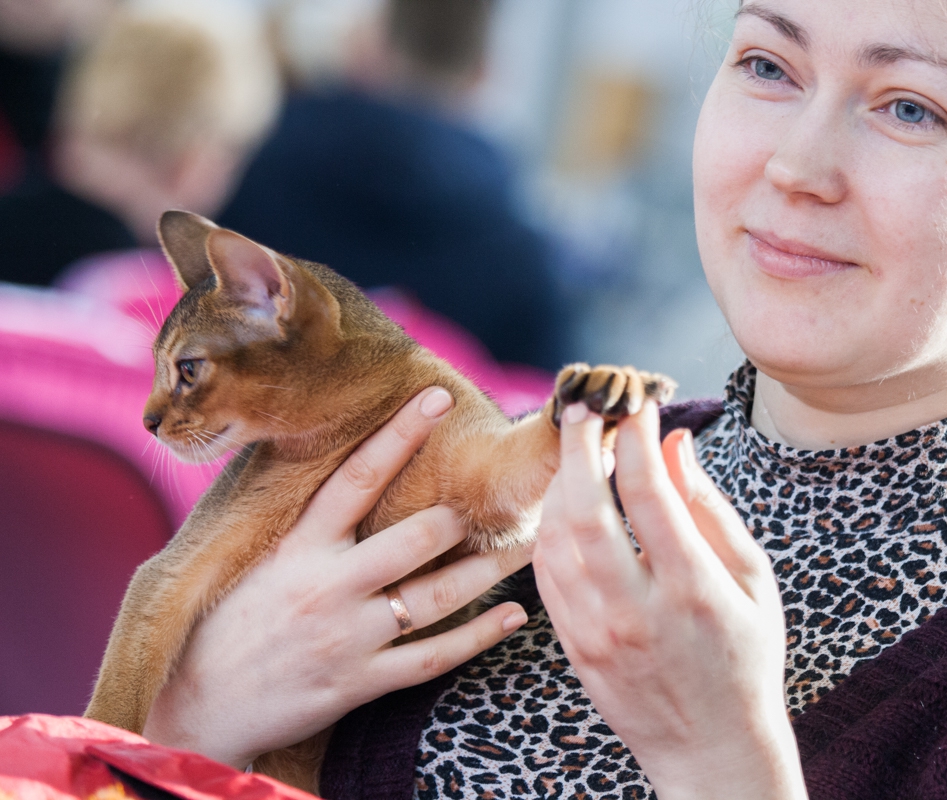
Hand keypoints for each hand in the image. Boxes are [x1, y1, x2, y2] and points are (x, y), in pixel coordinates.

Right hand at [142, 387, 531, 768]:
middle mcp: (326, 585)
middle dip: (461, 514)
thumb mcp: (253, 558)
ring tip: (529, 544)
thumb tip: (345, 463)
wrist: (194, 707)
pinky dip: (478, 636)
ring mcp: (347, 636)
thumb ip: (301, 519)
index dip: (400, 432)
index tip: (438, 397)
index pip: (356, 475)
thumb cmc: (225, 622)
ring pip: (435, 595)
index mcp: (297, 545)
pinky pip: (432, 657)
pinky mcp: (359, 682)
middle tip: (503, 495)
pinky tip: (511, 615)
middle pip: (415, 536)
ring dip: (490, 569)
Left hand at [533, 401, 806, 799]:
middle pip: (586, 510)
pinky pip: (544, 573)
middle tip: (583, 409)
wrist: (712, 749)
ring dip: (558, 484)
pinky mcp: (573, 647)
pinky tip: (565, 504)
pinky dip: (548, 527)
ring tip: (576, 453)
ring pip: (554, 539)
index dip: (636, 436)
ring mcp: (596, 633)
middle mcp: (637, 610)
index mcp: (693, 589)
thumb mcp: (752, 579)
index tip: (637, 405)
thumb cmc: (745, 657)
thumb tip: (674, 441)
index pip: (648, 492)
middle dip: (578, 447)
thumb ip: (710, 507)